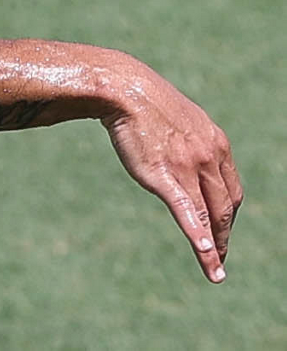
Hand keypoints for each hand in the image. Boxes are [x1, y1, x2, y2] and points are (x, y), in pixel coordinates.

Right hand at [100, 60, 241, 282]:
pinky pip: (187, 211)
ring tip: (215, 269)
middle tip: (219, 255)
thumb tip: (190, 154)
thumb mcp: (181, 118)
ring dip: (215, 246)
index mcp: (216, 143)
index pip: (232, 190)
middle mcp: (209, 156)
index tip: (222, 228)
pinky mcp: (165, 174)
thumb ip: (193, 140)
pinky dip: (197, 235)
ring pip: (209, 215)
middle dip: (223, 234)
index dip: (228, 214)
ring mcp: (188, 166)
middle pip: (225, 207)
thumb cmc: (146, 101)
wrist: (123, 87)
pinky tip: (205, 254)